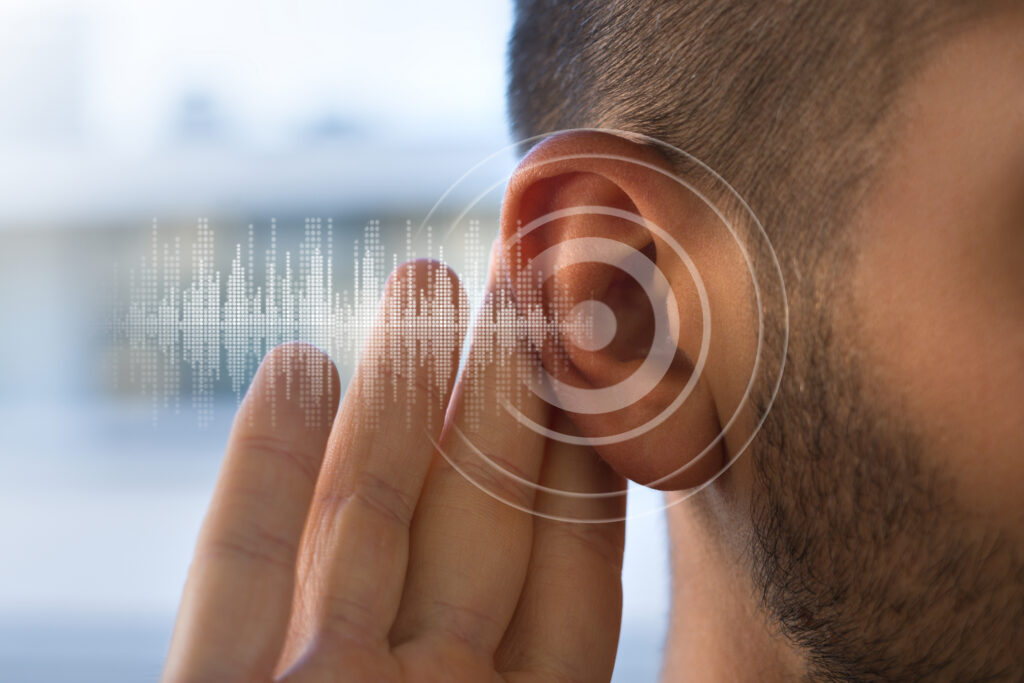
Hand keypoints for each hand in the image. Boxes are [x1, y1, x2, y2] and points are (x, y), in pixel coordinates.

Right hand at [162, 259, 626, 681]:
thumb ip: (563, 615)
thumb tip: (620, 476)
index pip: (571, 567)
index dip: (583, 450)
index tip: (600, 349)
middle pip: (471, 517)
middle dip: (500, 389)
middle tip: (522, 280)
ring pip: (361, 518)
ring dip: (393, 390)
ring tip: (422, 278)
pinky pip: (238, 571)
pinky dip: (261, 465)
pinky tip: (296, 362)